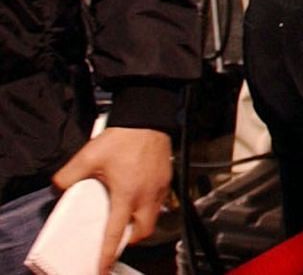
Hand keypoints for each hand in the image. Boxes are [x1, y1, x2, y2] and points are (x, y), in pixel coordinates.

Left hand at [51, 126, 171, 274]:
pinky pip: (160, 202)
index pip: (116, 232)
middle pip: (144, 232)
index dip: (108, 252)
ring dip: (142, 224)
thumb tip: (59, 188)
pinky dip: (150, 207)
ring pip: (154, 218)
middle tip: (118, 237)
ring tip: (128, 217)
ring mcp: (160, 188)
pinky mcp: (167, 179)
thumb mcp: (88, 157)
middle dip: (131, 240)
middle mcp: (146, 196)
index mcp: (127, 195)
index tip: (103, 266)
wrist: (148, 119)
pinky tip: (139, 197)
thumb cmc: (123, 138)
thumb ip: (68, 176)